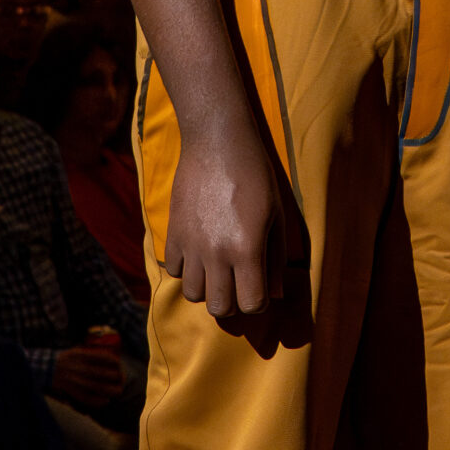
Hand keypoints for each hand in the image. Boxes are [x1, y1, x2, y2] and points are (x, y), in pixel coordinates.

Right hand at [51, 344, 126, 408]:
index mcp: (78, 356)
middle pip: (99, 373)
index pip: (99, 357)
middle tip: (122, 378)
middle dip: (113, 376)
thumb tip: (108, 355)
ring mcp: (73, 379)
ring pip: (94, 386)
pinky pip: (85, 397)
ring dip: (109, 389)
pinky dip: (96, 401)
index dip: (111, 361)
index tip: (119, 363)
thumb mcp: (73, 352)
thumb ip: (88, 353)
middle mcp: (76, 367)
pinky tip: (106, 401)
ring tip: (119, 391)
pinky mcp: (69, 390)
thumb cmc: (62, 361)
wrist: (43, 368)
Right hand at [165, 113, 285, 316]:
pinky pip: (173, 269)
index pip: (251, 304)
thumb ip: (276, 257)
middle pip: (219, 308)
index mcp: (247, 249)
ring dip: (207, 288)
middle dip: (232, 303)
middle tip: (238, 284)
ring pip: (192, 294)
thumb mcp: (276, 214)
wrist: (216, 141)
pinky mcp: (173, 232)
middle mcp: (217, 253)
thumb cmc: (255, 174)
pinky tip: (198, 252)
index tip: (260, 288)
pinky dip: (186, 268)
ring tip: (217, 270)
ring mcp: (191, 244)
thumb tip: (276, 292)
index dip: (259, 302)